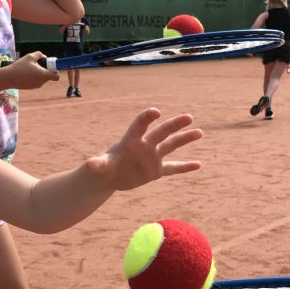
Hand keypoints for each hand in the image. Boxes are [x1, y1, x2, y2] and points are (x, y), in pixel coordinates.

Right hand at [1, 51, 59, 88]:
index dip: (55, 71)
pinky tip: (25, 73)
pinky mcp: (30, 88)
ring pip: (41, 78)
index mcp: (44, 75)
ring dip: (38, 73)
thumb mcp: (30, 56)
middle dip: (45, 70)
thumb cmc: (20, 66)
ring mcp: (36, 86)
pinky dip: (33, 77)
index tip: (49, 66)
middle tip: (36, 64)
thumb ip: (39, 55)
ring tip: (29, 68)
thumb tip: (44, 57)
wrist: (9, 78)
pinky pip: (35, 81)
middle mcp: (42, 82)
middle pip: (48, 76)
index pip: (56, 76)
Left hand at [84, 108, 201, 190]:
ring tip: (199, 132)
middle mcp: (145, 146)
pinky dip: (184, 167)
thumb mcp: (100, 166)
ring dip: (184, 139)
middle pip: (161, 133)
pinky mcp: (155, 171)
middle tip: (188, 117)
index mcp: (131, 141)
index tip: (156, 112)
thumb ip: (97, 164)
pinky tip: (198, 164)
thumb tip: (90, 164)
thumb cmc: (103, 166)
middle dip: (174, 125)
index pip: (140, 126)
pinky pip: (173, 168)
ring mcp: (152, 158)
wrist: (109, 176)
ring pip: (171, 146)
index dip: (147, 118)